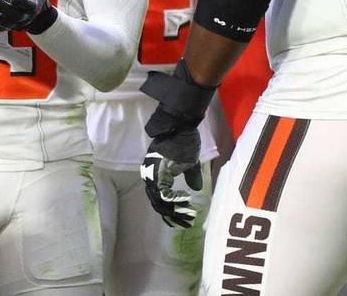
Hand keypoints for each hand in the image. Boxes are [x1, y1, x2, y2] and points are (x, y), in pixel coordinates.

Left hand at [138, 61, 215, 228]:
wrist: (181, 124)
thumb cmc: (184, 139)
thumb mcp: (189, 161)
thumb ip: (190, 175)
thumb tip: (196, 189)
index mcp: (155, 172)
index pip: (158, 197)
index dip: (169, 210)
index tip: (181, 220)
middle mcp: (150, 173)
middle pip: (156, 201)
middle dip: (171, 214)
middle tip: (185, 223)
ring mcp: (152, 171)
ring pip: (158, 199)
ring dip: (174, 210)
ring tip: (187, 215)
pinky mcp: (157, 168)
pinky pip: (162, 191)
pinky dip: (174, 200)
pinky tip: (186, 202)